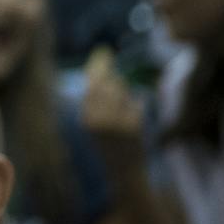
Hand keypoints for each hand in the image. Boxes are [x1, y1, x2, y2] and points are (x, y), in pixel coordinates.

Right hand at [82, 46, 146, 166]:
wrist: (124, 172)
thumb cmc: (108, 145)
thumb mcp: (94, 124)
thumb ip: (95, 101)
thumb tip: (104, 71)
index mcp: (86, 118)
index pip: (92, 84)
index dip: (99, 66)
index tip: (103, 52)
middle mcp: (99, 119)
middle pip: (108, 83)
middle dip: (112, 76)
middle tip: (114, 72)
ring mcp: (118, 122)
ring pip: (123, 91)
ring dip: (125, 94)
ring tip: (122, 108)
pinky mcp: (135, 125)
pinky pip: (137, 103)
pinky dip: (136, 106)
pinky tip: (133, 120)